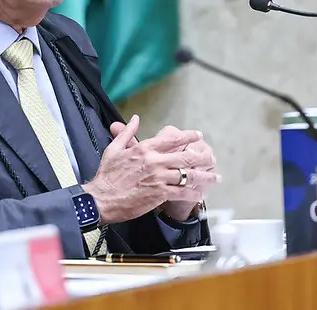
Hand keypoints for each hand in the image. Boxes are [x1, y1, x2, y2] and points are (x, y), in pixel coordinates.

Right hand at [81, 115, 213, 224]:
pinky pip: (181, 192)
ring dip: (204, 176)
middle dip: (202, 156)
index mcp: (144, 149)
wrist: (101, 198)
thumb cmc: (106, 175)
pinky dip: (193, 194)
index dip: (188, 136)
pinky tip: (200, 195)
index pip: (171, 139)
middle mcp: (154, 161)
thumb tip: (135, 118)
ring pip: (187, 175)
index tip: (197, 135)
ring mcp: (158, 178)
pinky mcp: (159, 194)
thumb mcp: (114, 149)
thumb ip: (127, 132)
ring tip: (215, 177)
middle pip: (185, 156)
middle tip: (211, 157)